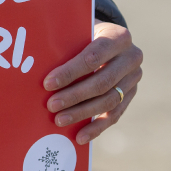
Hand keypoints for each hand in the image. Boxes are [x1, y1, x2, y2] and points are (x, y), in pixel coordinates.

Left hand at [44, 20, 142, 144]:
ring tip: (60, 120)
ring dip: (82, 113)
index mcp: (119, 37)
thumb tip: (36, 66)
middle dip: (74, 96)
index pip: (93, 57)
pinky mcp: (131, 94)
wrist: (108, 40)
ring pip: (109, 101)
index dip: (70, 72)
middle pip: (102, 82)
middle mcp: (132, 57)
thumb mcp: (79, 33)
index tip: (48, 83)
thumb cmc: (83, 36)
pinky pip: (115, 114)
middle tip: (51, 106)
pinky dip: (96, 128)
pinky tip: (80, 136)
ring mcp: (133, 78)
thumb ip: (67, 46)